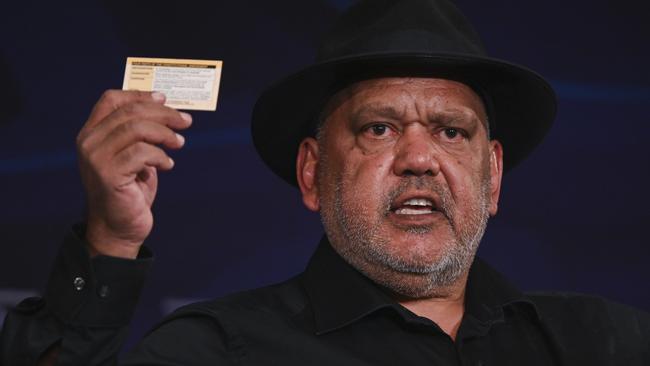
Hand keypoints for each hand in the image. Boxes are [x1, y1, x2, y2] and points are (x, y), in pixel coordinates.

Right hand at [76, 90, 190, 257]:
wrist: (119, 227)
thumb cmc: (130, 190)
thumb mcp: (135, 155)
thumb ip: (141, 133)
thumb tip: (167, 108)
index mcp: (92, 133)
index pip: (111, 99)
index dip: (140, 94)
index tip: (165, 98)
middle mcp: (89, 142)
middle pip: (130, 111)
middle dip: (163, 113)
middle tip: (185, 121)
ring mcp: (96, 158)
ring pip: (137, 128)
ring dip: (165, 134)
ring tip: (179, 144)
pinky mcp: (108, 174)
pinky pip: (142, 153)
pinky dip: (161, 156)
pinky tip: (167, 165)